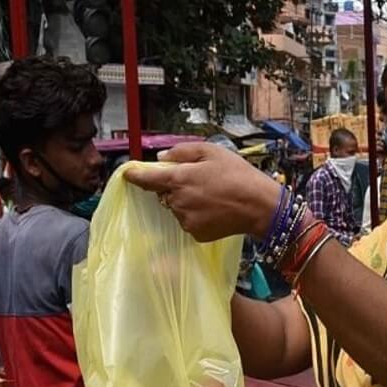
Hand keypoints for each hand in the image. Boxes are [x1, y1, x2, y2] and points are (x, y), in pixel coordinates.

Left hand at [124, 143, 283, 240]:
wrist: (260, 206)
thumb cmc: (238, 175)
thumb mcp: (213, 152)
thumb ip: (183, 151)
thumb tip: (162, 158)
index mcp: (179, 179)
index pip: (146, 178)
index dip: (135, 175)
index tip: (127, 173)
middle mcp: (178, 201)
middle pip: (164, 193)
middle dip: (174, 186)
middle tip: (198, 180)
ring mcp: (186, 220)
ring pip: (177, 208)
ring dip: (185, 201)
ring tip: (210, 195)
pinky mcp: (196, 234)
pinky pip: (188, 221)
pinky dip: (196, 215)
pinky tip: (214, 209)